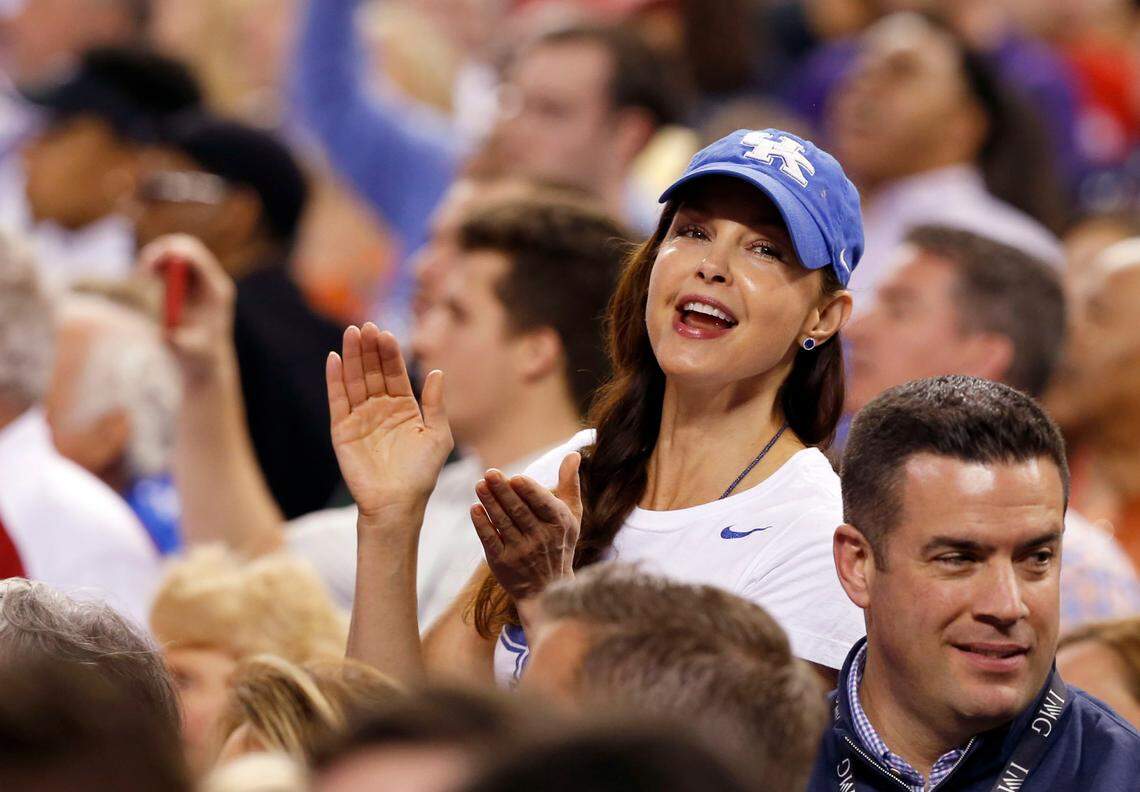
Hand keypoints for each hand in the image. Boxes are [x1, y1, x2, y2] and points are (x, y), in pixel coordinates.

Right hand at [137, 234, 234, 383]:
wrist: (206, 361)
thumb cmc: (199, 358)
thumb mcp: (190, 352)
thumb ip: (181, 341)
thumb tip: (169, 334)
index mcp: (217, 290)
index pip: (194, 257)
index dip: (169, 254)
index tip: (147, 266)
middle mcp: (211, 279)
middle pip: (184, 248)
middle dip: (159, 253)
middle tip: (140, 270)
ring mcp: (199, 279)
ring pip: (173, 253)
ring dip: (154, 261)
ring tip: (143, 278)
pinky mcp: (187, 283)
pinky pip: (167, 264)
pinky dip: (153, 267)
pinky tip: (146, 279)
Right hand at [328, 323, 452, 521]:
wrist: (397, 504)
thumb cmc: (421, 474)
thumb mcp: (438, 435)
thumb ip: (435, 404)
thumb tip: (436, 372)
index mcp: (404, 409)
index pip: (395, 374)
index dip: (390, 354)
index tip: (387, 333)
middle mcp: (380, 410)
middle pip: (373, 372)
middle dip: (370, 349)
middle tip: (367, 326)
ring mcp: (360, 418)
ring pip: (354, 381)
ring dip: (352, 357)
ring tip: (351, 333)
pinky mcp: (342, 430)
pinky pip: (337, 401)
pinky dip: (335, 380)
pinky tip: (334, 359)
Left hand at [470, 452, 581, 602]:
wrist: (548, 588)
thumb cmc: (559, 543)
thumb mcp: (572, 515)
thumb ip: (570, 484)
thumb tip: (574, 454)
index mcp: (559, 523)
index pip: (542, 504)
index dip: (529, 491)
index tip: (516, 477)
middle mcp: (541, 538)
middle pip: (519, 511)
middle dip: (503, 491)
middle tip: (489, 473)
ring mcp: (521, 551)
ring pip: (503, 523)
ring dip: (490, 503)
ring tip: (479, 485)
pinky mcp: (502, 562)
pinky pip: (490, 540)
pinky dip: (482, 524)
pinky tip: (475, 509)